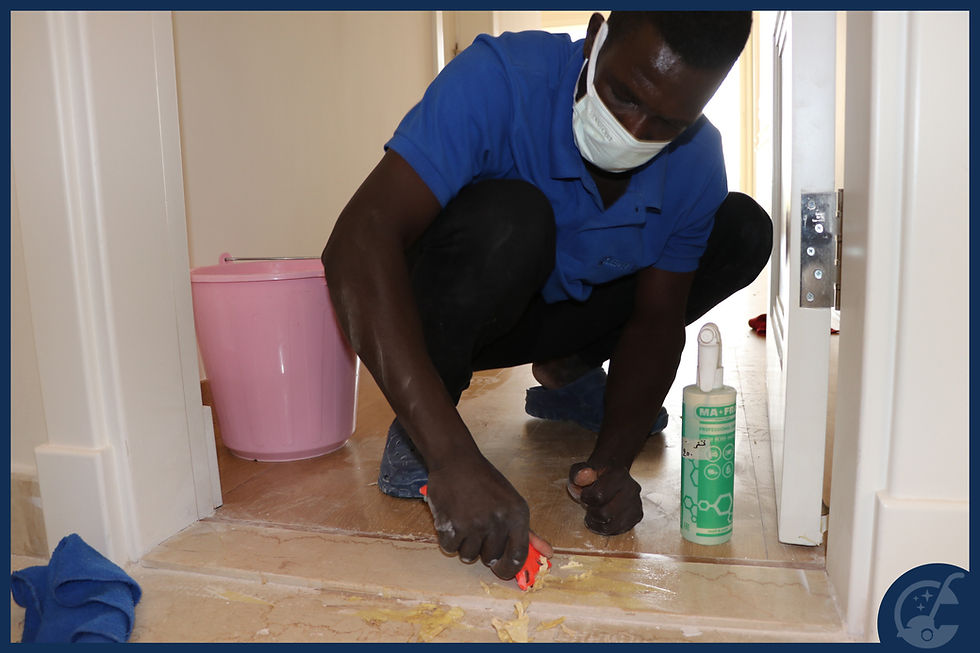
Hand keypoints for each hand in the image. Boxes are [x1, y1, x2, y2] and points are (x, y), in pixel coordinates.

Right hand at [424, 457, 550, 579]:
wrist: (456, 460)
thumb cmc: (485, 481)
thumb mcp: (511, 502)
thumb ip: (528, 532)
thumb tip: (548, 554)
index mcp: (517, 515)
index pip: (517, 556)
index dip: (508, 568)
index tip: (499, 569)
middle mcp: (498, 521)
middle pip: (490, 558)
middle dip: (482, 549)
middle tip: (476, 527)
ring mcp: (475, 524)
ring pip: (469, 555)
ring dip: (464, 544)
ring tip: (464, 521)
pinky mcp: (453, 525)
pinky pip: (450, 547)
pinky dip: (448, 538)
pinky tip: (451, 519)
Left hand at [567, 462, 642, 534]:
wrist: (611, 474)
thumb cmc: (595, 473)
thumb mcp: (582, 469)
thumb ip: (578, 473)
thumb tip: (580, 478)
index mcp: (619, 474)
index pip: (598, 496)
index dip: (586, 498)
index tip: (585, 493)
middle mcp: (631, 488)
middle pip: (605, 514)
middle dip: (592, 511)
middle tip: (590, 504)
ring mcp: (636, 503)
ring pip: (611, 526)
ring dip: (597, 522)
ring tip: (594, 513)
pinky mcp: (637, 515)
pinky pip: (618, 530)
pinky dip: (606, 527)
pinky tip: (602, 518)